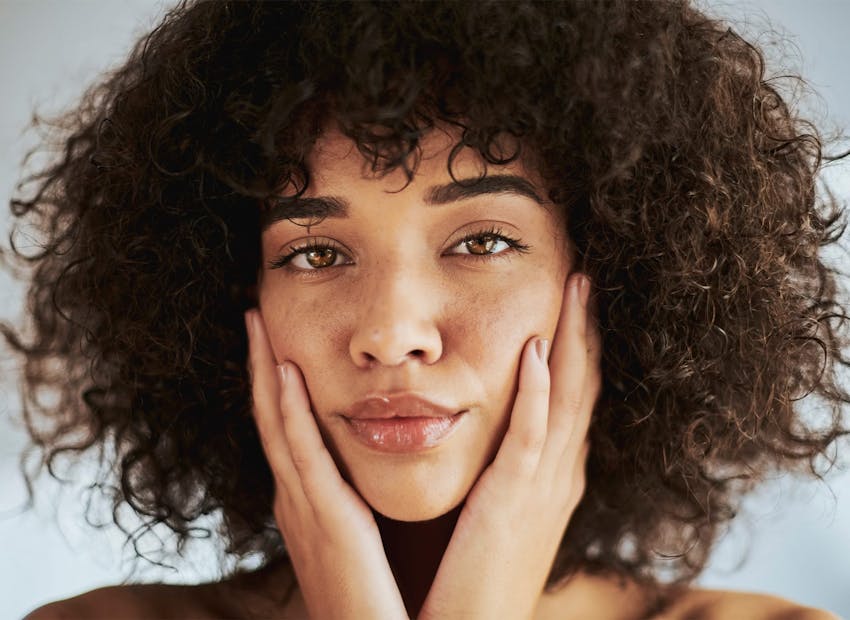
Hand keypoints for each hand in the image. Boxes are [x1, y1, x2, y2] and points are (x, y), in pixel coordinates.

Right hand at [245, 310, 408, 619]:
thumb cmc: (376, 601)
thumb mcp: (358, 542)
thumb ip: (353, 505)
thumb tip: (360, 473)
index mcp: (308, 502)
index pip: (285, 427)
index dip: (274, 380)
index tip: (275, 335)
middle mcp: (296, 500)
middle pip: (270, 416)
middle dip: (259, 364)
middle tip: (254, 312)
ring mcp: (304, 509)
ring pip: (277, 424)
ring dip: (264, 372)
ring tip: (256, 323)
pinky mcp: (325, 521)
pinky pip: (302, 455)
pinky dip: (289, 411)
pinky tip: (285, 372)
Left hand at [418, 272, 600, 619]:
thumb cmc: (474, 570)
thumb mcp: (498, 508)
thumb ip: (503, 465)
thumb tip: (496, 424)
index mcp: (552, 473)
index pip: (574, 392)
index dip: (578, 342)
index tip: (573, 296)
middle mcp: (559, 473)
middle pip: (582, 384)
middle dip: (586, 327)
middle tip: (586, 274)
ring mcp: (542, 487)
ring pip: (569, 398)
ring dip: (573, 341)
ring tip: (577, 288)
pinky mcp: (514, 503)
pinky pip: (532, 438)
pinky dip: (540, 393)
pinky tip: (538, 351)